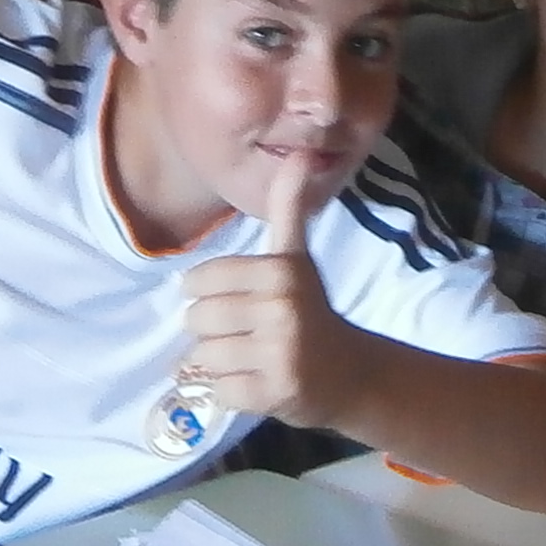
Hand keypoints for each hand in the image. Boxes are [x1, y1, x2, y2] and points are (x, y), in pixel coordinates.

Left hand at [175, 149, 358, 423]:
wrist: (350, 373)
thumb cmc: (309, 310)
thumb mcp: (296, 257)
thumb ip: (288, 206)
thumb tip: (301, 153)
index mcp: (280, 271)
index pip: (198, 281)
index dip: (209, 295)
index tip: (240, 301)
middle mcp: (281, 308)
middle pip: (196, 320)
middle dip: (213, 331)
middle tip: (246, 334)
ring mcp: (279, 352)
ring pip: (203, 357)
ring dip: (220, 363)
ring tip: (251, 358)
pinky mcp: (274, 392)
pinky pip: (219, 390)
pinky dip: (231, 392)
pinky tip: (257, 382)